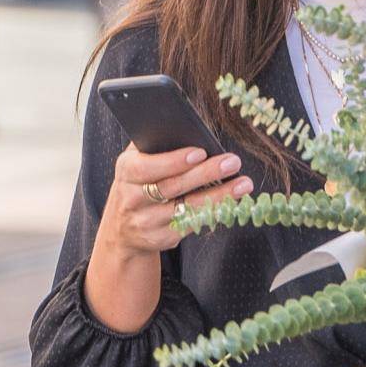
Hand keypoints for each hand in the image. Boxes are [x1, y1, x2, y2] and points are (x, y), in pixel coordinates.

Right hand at [100, 143, 252, 255]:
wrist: (122, 226)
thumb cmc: (139, 182)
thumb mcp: (137, 161)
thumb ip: (156, 145)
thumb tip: (190, 128)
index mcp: (126, 172)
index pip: (148, 167)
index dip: (174, 161)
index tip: (200, 152)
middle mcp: (132, 199)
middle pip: (173, 186)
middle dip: (206, 174)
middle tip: (232, 162)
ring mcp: (146, 222)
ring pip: (187, 208)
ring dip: (219, 196)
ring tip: (243, 184)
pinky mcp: (161, 238)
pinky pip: (192, 224)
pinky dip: (214, 212)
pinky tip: (232, 203)